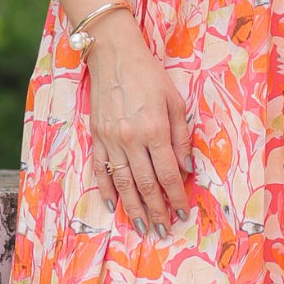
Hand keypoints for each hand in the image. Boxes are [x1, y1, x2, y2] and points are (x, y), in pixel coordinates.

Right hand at [85, 11, 191, 233]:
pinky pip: (101, 169)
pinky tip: (113, 205)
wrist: (113, 54)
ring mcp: (111, 139)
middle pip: (145, 184)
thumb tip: (187, 168)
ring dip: (132, 208)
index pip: (168, 174)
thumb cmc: (149, 74)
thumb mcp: (175, 101)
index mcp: (155, 130)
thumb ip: (181, 136)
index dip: (176, 196)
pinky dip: (106, 189)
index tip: (182, 212)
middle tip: (163, 230)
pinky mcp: (96, 136)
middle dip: (156, 210)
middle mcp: (132, 138)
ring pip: (122, 182)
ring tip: (140, 226)